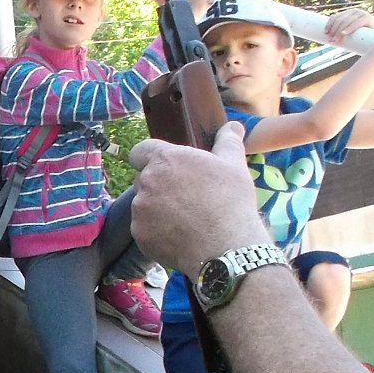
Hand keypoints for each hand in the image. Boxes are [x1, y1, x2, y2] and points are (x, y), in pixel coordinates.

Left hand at [128, 123, 269, 274]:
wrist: (225, 246)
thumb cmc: (230, 201)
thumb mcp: (234, 165)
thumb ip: (228, 141)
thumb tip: (234, 126)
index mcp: (164, 160)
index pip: (140, 151)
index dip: (149, 157)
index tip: (165, 166)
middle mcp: (146, 183)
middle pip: (144, 179)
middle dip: (159, 185)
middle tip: (186, 196)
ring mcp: (140, 211)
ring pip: (144, 205)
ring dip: (158, 209)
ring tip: (187, 218)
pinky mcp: (140, 235)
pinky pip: (145, 229)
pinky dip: (158, 231)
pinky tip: (181, 235)